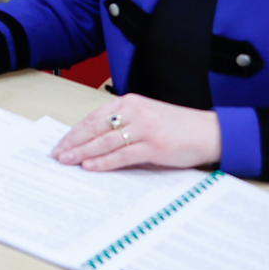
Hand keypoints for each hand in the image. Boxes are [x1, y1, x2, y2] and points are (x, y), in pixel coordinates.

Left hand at [52, 94, 221, 171]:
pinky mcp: (154, 146)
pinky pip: (122, 155)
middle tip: (58, 154)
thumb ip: (123, 124)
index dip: (75, 131)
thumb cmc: (178, 126)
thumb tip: (94, 142)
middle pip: (95, 128)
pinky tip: (90, 166)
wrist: (211, 131)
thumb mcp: (147, 117)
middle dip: (74, 142)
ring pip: (105, 141)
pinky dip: (104, 162)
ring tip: (68, 161)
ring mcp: (144, 128)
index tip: (62, 142)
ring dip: (83, 152)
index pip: (94, 117)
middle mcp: (134, 112)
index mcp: (130, 102)